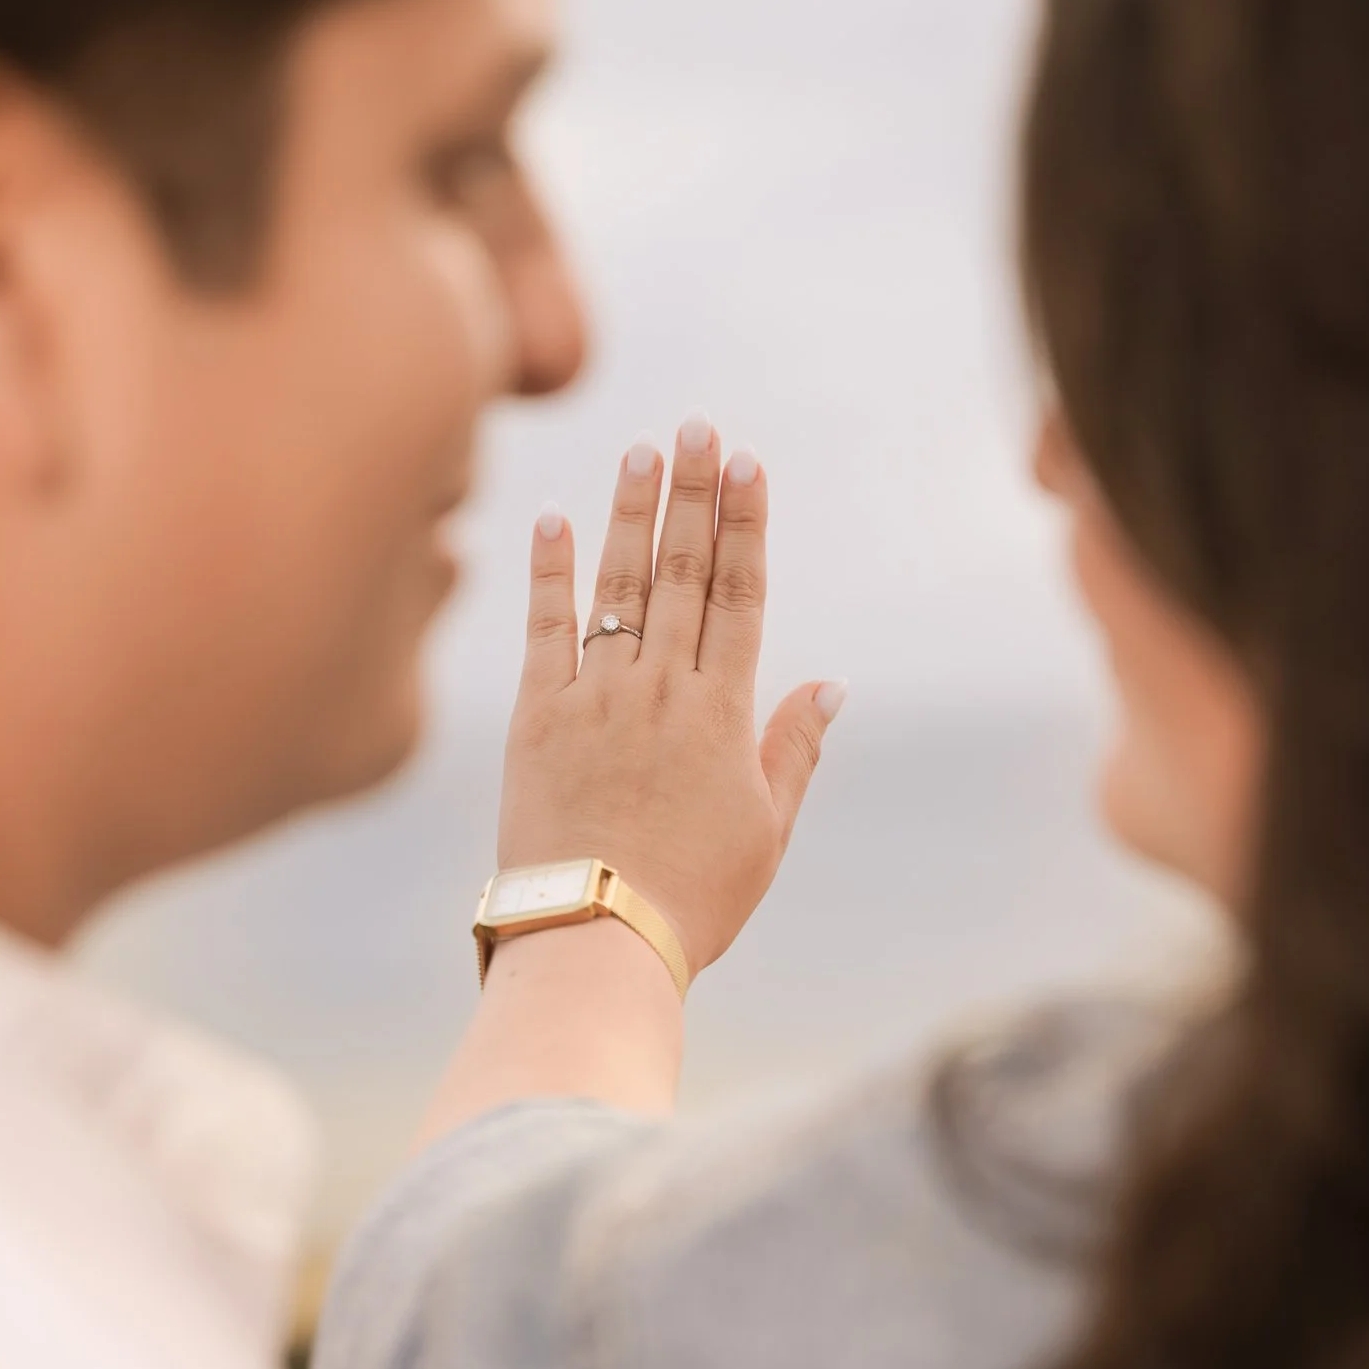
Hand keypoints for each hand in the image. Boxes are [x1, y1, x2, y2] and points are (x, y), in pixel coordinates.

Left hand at [500, 415, 845, 975]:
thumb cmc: (691, 900)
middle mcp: (661, 690)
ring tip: (641, 451)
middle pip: (683, 572)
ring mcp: (595, 698)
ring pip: (617, 585)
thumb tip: (832, 682)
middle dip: (693, 493)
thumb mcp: (767, 832)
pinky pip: (542, 630)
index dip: (746, 524)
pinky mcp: (535, 719)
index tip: (747, 464)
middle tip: (697, 427)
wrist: (595, 941)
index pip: (741, 595)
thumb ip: (796, 749)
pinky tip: (552, 518)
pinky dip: (547, 571)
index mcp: (723, 715)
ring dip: (630, 512)